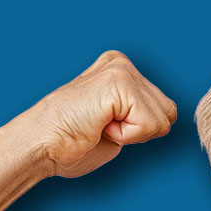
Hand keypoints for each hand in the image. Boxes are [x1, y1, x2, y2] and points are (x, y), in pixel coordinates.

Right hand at [15, 51, 178, 177]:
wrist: (40, 146)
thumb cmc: (71, 144)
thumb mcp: (117, 125)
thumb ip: (140, 116)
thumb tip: (169, 118)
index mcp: (121, 71)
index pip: (164, 111)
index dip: (139, 132)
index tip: (104, 128)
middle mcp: (122, 64)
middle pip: (168, 113)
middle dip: (141, 132)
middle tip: (102, 128)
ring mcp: (121, 69)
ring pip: (162, 120)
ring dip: (132, 134)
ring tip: (99, 125)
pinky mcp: (119, 81)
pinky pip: (148, 124)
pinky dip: (126, 136)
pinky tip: (99, 125)